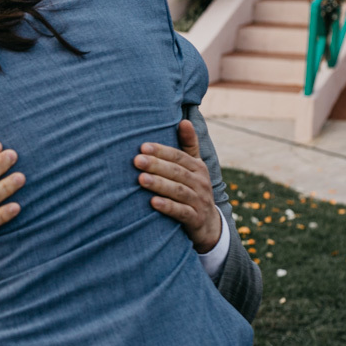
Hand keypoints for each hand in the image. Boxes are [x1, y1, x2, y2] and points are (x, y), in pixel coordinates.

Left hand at [135, 119, 222, 252]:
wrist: (208, 224)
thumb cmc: (194, 189)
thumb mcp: (195, 167)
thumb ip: (188, 146)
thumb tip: (183, 121)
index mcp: (197, 167)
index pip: (178, 157)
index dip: (162, 151)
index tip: (142, 146)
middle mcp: (200, 182)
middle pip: (177, 172)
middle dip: (156, 165)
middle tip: (136, 160)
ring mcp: (199, 201)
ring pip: (178, 191)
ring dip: (159, 184)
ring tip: (140, 179)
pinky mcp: (195, 219)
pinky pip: (181, 212)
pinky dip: (168, 207)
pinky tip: (152, 203)